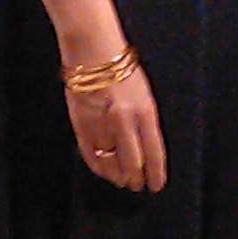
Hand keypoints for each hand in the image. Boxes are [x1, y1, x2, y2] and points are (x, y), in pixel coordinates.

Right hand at [66, 61, 166, 192]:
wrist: (93, 52)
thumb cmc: (122, 71)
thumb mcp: (145, 96)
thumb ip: (145, 124)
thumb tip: (144, 152)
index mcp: (145, 112)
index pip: (154, 153)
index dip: (156, 174)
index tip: (156, 186)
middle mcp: (124, 121)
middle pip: (132, 163)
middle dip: (136, 179)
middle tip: (137, 186)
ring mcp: (101, 124)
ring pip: (110, 162)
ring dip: (117, 176)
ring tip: (122, 181)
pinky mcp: (81, 125)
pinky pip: (90, 155)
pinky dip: (98, 167)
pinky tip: (105, 172)